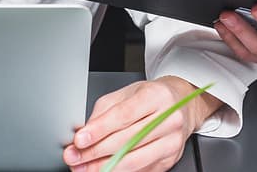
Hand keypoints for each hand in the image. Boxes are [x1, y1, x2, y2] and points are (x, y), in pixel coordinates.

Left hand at [63, 76, 220, 171]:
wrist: (182, 104)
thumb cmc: (152, 97)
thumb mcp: (128, 93)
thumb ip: (105, 111)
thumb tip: (85, 132)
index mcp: (156, 96)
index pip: (123, 115)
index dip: (99, 129)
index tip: (80, 139)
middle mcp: (168, 118)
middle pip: (127, 140)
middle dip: (95, 152)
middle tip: (74, 157)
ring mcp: (171, 141)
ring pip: (133, 161)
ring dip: (104, 167)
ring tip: (84, 168)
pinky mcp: (170, 159)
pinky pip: (141, 171)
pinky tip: (105, 169)